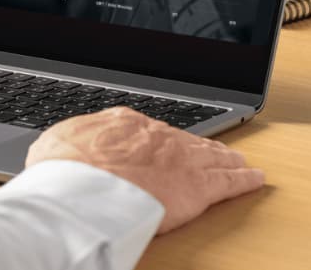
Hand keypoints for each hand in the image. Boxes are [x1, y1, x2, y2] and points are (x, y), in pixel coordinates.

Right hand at [26, 107, 263, 233]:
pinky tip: (256, 178)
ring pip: (212, 155)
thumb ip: (70, 145)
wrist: (82, 187)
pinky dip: (245, 180)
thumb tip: (61, 152)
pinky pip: (230, 182)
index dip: (162, 141)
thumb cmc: (63, 170)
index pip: (151, 130)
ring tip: (236, 160)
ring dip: (225, 157)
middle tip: (213, 149)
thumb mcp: (54, 147)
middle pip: (186, 139)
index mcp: (124, 123)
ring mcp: (181, 158)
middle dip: (200, 145)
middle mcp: (158, 135)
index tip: (163, 146)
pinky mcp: (198, 187)